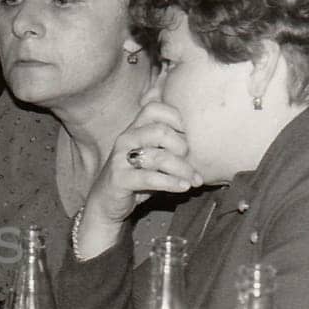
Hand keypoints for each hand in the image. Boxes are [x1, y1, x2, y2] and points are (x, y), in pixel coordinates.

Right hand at [89, 102, 202, 220]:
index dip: (175, 117)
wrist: (107, 200)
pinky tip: (184, 187)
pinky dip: (171, 183)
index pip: (154, 108)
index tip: (186, 134)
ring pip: (158, 157)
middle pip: (160, 131)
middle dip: (182, 146)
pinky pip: (150, 178)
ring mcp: (120, 158)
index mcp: (135, 128)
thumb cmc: (136, 174)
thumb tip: (201, 133)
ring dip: (182, 169)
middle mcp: (126, 138)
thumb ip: (168, 139)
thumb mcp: (151, 152)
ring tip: (195, 180)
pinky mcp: (119, 178)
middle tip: (190, 160)